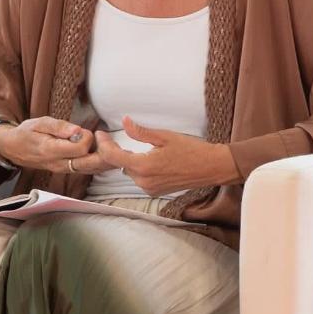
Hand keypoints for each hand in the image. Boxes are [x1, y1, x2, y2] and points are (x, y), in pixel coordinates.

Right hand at [0, 116, 109, 174]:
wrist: (14, 148)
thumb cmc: (27, 132)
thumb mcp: (39, 123)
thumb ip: (59, 127)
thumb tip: (78, 130)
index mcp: (51, 150)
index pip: (79, 149)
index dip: (89, 139)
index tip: (92, 131)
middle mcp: (59, 164)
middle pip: (88, 164)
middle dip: (105, 154)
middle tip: (114, 143)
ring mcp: (63, 169)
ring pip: (90, 169)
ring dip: (106, 161)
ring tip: (119, 150)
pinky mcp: (67, 170)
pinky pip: (86, 170)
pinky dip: (100, 164)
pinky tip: (109, 157)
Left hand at [94, 116, 240, 195]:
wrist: (212, 167)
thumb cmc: (191, 149)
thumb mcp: (164, 136)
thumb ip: (141, 132)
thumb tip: (124, 121)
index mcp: (144, 166)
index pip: (112, 157)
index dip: (103, 144)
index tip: (100, 134)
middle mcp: (144, 181)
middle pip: (120, 165)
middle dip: (116, 151)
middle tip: (112, 137)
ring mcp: (150, 188)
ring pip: (129, 172)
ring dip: (129, 160)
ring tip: (132, 147)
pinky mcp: (156, 192)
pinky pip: (139, 179)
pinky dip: (139, 168)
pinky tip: (146, 159)